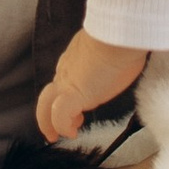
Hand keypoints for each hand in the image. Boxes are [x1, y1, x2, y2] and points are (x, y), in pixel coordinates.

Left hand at [36, 25, 148, 146]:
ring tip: (57, 135)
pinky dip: (62, 126)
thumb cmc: (123, 38)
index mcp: (76, 59)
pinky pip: (59, 116)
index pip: (64, 79)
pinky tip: (71, 132)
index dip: (67, 95)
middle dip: (47, 113)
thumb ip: (110, 61)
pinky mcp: (73, 94)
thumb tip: (121, 63)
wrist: (118, 34)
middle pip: (48, 94)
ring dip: (49, 122)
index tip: (78, 108)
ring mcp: (67, 82)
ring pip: (45, 105)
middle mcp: (67, 70)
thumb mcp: (114, 50)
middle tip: (54, 128)